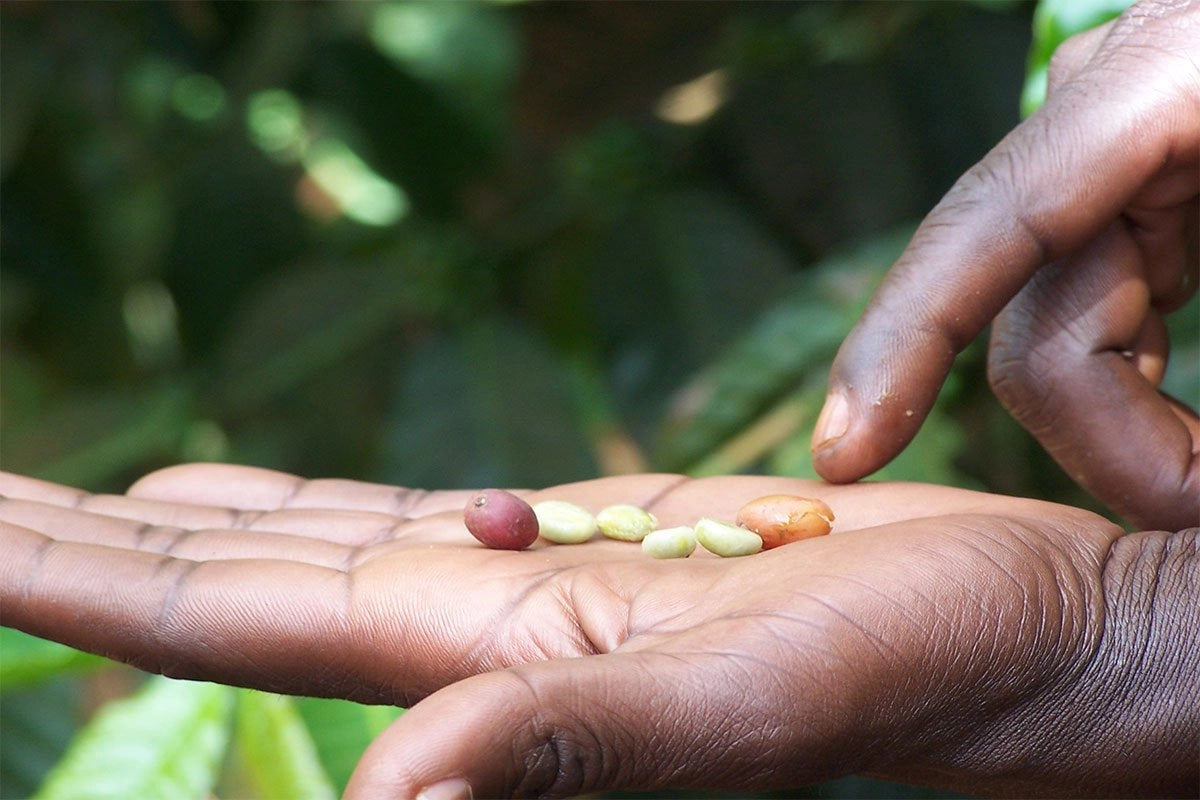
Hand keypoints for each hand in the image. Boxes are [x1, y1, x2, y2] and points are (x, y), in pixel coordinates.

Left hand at [2, 466, 1190, 797]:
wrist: (1022, 632)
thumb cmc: (933, 674)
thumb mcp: (754, 708)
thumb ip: (571, 745)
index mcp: (480, 675)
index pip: (220, 620)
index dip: (72, 581)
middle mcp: (473, 640)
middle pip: (225, 579)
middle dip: (74, 540)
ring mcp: (524, 593)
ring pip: (301, 543)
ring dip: (171, 520)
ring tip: (52, 499)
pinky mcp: (588, 550)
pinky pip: (400, 520)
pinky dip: (299, 503)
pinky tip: (225, 493)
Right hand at [810, 0, 1198, 530]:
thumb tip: (1189, 493)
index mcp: (1166, 80)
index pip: (991, 224)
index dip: (904, 343)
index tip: (846, 462)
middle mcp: (1109, 118)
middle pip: (1029, 318)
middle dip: (1108, 446)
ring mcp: (1119, 161)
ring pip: (1050, 336)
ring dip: (1123, 438)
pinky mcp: (1144, 204)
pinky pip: (1091, 322)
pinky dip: (1130, 401)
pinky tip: (1175, 442)